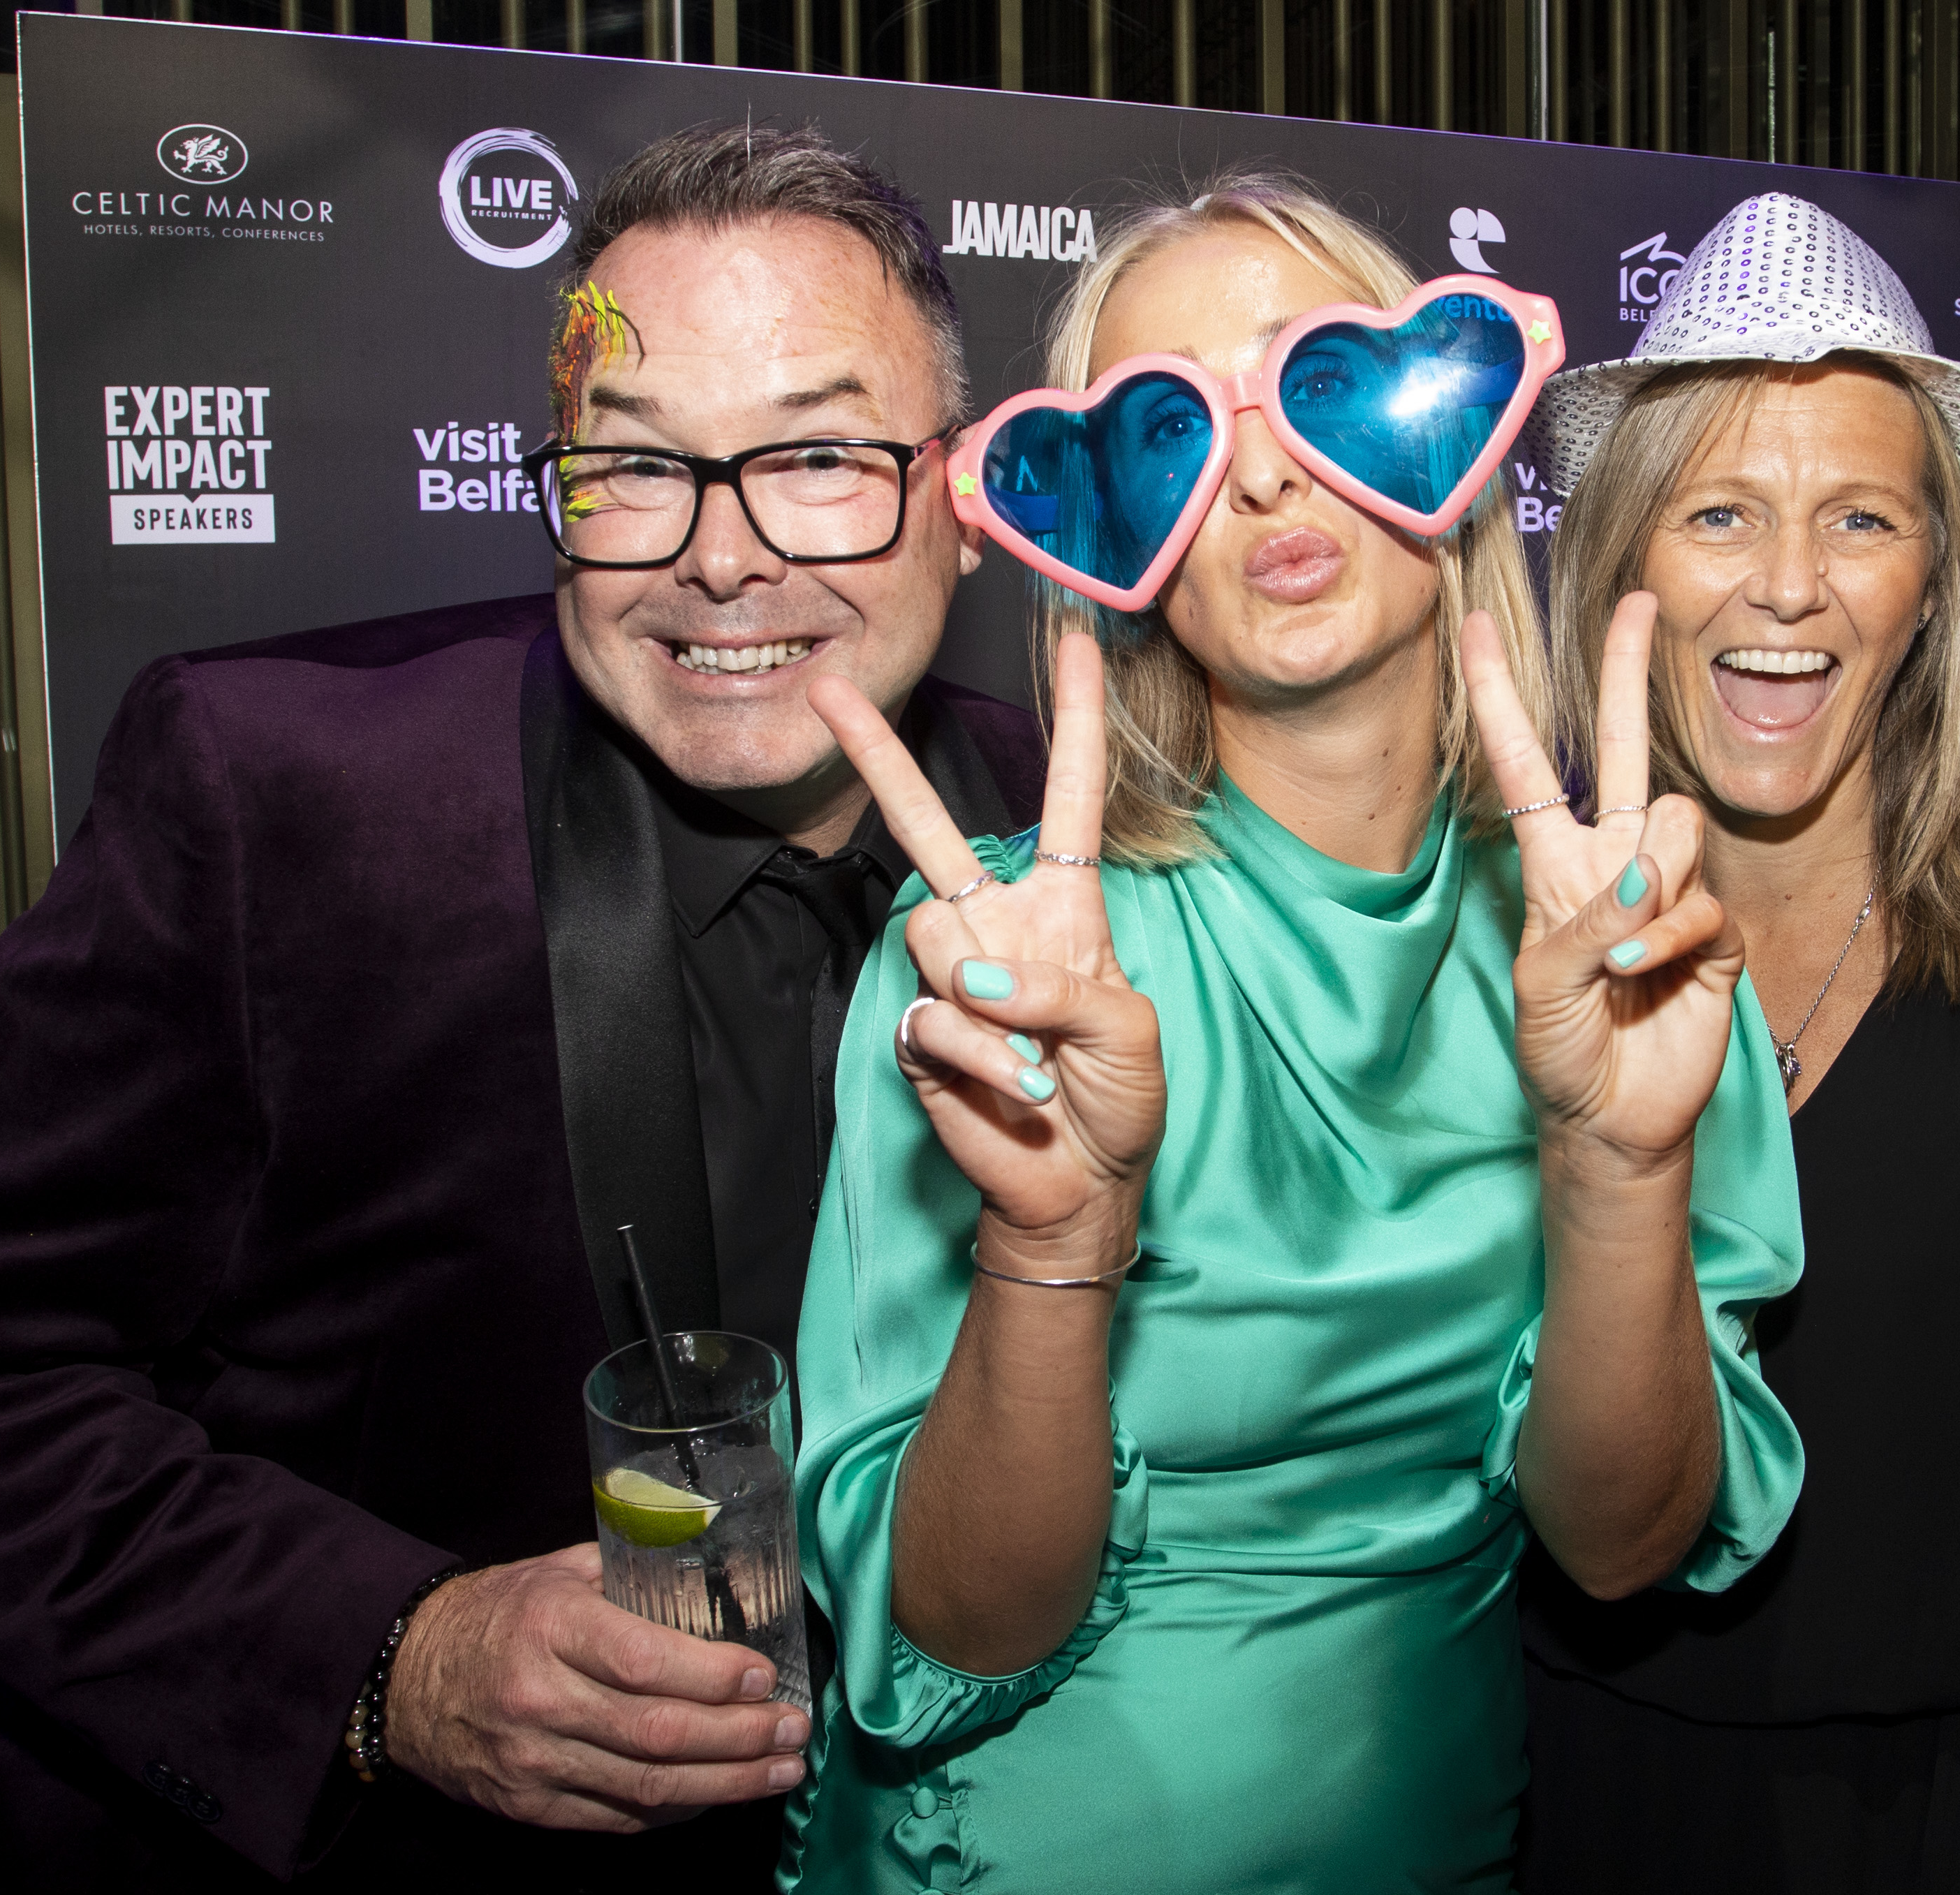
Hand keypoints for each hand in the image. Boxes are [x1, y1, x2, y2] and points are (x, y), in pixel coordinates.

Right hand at [383, 1547, 809, 1831]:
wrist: (402, 1679)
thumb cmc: (497, 1614)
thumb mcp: (557, 1572)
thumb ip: (633, 1572)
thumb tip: (726, 1565)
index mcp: (549, 1626)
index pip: (642, 1661)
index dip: (713, 1676)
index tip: (767, 1676)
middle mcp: (540, 1698)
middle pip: (657, 1734)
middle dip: (741, 1738)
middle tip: (796, 1729)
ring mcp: (533, 1761)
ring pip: (647, 1786)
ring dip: (728, 1784)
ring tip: (782, 1770)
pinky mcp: (531, 1806)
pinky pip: (619, 1817)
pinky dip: (678, 1809)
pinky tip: (722, 1794)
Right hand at [807, 633, 1162, 1264]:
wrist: (1079, 1188)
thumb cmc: (1121, 1101)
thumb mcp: (1128, 1032)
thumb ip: (1064, 987)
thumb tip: (976, 972)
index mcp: (1065, 909)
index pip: (1069, 798)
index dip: (1077, 722)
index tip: (1076, 642)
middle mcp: (998, 926)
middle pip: (929, 826)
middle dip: (879, 759)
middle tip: (830, 693)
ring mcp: (953, 977)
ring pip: (932, 935)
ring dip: (991, 1004)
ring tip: (1039, 1060)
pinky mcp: (921, 1032)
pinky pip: (935, 1019)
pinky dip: (986, 1060)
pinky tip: (1018, 1092)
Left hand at [1462, 592, 1743, 1165]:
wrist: (1612, 1119)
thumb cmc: (1560, 1051)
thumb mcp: (1544, 985)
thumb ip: (1589, 921)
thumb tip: (1646, 869)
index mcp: (1555, 866)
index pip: (1526, 766)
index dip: (1499, 698)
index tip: (1476, 629)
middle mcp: (1613, 863)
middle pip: (1620, 749)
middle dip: (1626, 674)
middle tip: (1638, 602)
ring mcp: (1667, 893)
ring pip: (1674, 825)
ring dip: (1652, 886)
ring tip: (1624, 956)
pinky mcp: (1714, 934)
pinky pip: (1702, 903)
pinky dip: (1672, 938)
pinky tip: (1648, 978)